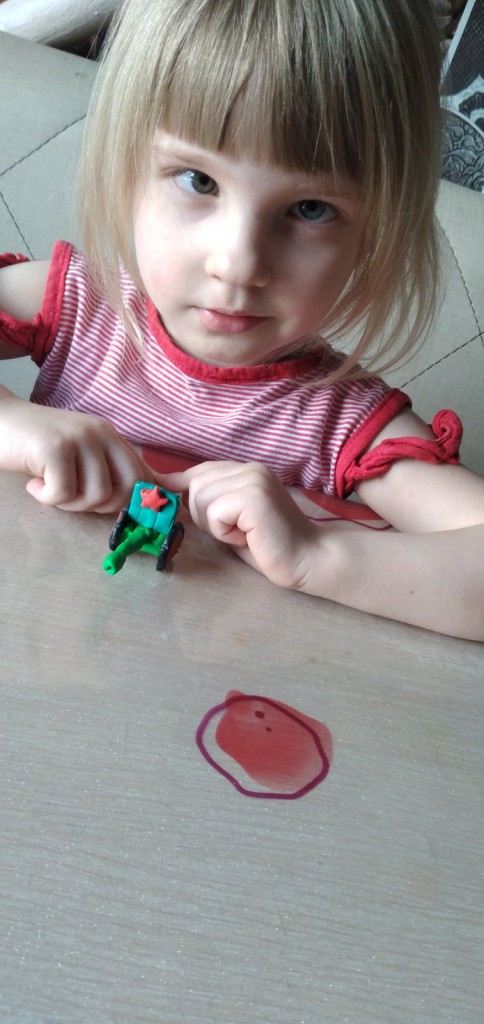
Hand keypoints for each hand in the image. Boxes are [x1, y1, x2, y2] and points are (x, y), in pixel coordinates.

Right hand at [0, 392, 156, 512]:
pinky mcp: (55, 448)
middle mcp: (101, 434)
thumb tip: (142, 502)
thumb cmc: (36, 446)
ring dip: (69, 503)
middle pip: (126, 490)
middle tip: (72, 498)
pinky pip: (63, 494)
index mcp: (111, 437)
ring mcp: (80, 438)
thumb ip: (107, 470)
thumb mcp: (79, 454)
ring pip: (96, 496)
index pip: (144, 475)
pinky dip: (45, 498)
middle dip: (101, 507)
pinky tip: (32, 484)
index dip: (140, 503)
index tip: (130, 519)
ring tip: (48, 487)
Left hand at [161, 460, 319, 588]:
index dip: (179, 486)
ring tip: (243, 534)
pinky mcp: (253, 496)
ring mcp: (253, 479)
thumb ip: (210, 501)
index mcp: (246, 470)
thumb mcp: (233, 518)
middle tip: (234, 532)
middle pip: (194, 485)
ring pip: (200, 499)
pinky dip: (224, 532)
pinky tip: (248, 537)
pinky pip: (214, 513)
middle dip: (203, 515)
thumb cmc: (270, 545)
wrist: (308, 558)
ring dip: (214, 526)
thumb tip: (167, 490)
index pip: (199, 471)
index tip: (166, 498)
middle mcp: (250, 468)